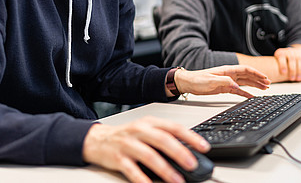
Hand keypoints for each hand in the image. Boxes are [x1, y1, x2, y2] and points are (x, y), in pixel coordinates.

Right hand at [83, 116, 209, 182]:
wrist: (97, 139)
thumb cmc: (127, 136)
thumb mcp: (146, 131)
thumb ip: (164, 137)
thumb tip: (187, 152)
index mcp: (150, 123)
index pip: (173, 127)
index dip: (190, 137)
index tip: (203, 147)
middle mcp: (139, 131)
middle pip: (162, 140)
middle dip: (179, 152)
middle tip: (192, 164)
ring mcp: (128, 144)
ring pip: (149, 156)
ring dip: (165, 169)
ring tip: (177, 180)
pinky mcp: (117, 159)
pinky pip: (132, 170)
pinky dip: (143, 180)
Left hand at [174, 65, 269, 98]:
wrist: (188, 83)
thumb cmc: (197, 79)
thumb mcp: (211, 81)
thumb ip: (225, 82)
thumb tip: (237, 86)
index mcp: (227, 70)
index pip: (245, 70)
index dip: (256, 73)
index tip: (264, 77)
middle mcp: (229, 74)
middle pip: (248, 76)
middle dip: (259, 79)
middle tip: (268, 83)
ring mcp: (227, 81)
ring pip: (245, 82)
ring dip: (255, 85)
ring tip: (264, 88)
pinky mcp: (224, 88)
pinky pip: (238, 91)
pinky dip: (246, 93)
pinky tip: (252, 97)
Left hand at [274, 44, 300, 80]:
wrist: (292, 50)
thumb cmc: (283, 60)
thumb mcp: (277, 61)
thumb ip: (275, 67)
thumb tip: (271, 78)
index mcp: (280, 53)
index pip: (281, 57)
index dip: (282, 65)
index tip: (283, 73)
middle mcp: (289, 51)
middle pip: (291, 59)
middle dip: (292, 70)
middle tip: (292, 79)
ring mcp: (297, 51)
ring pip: (299, 59)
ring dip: (299, 70)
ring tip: (298, 78)